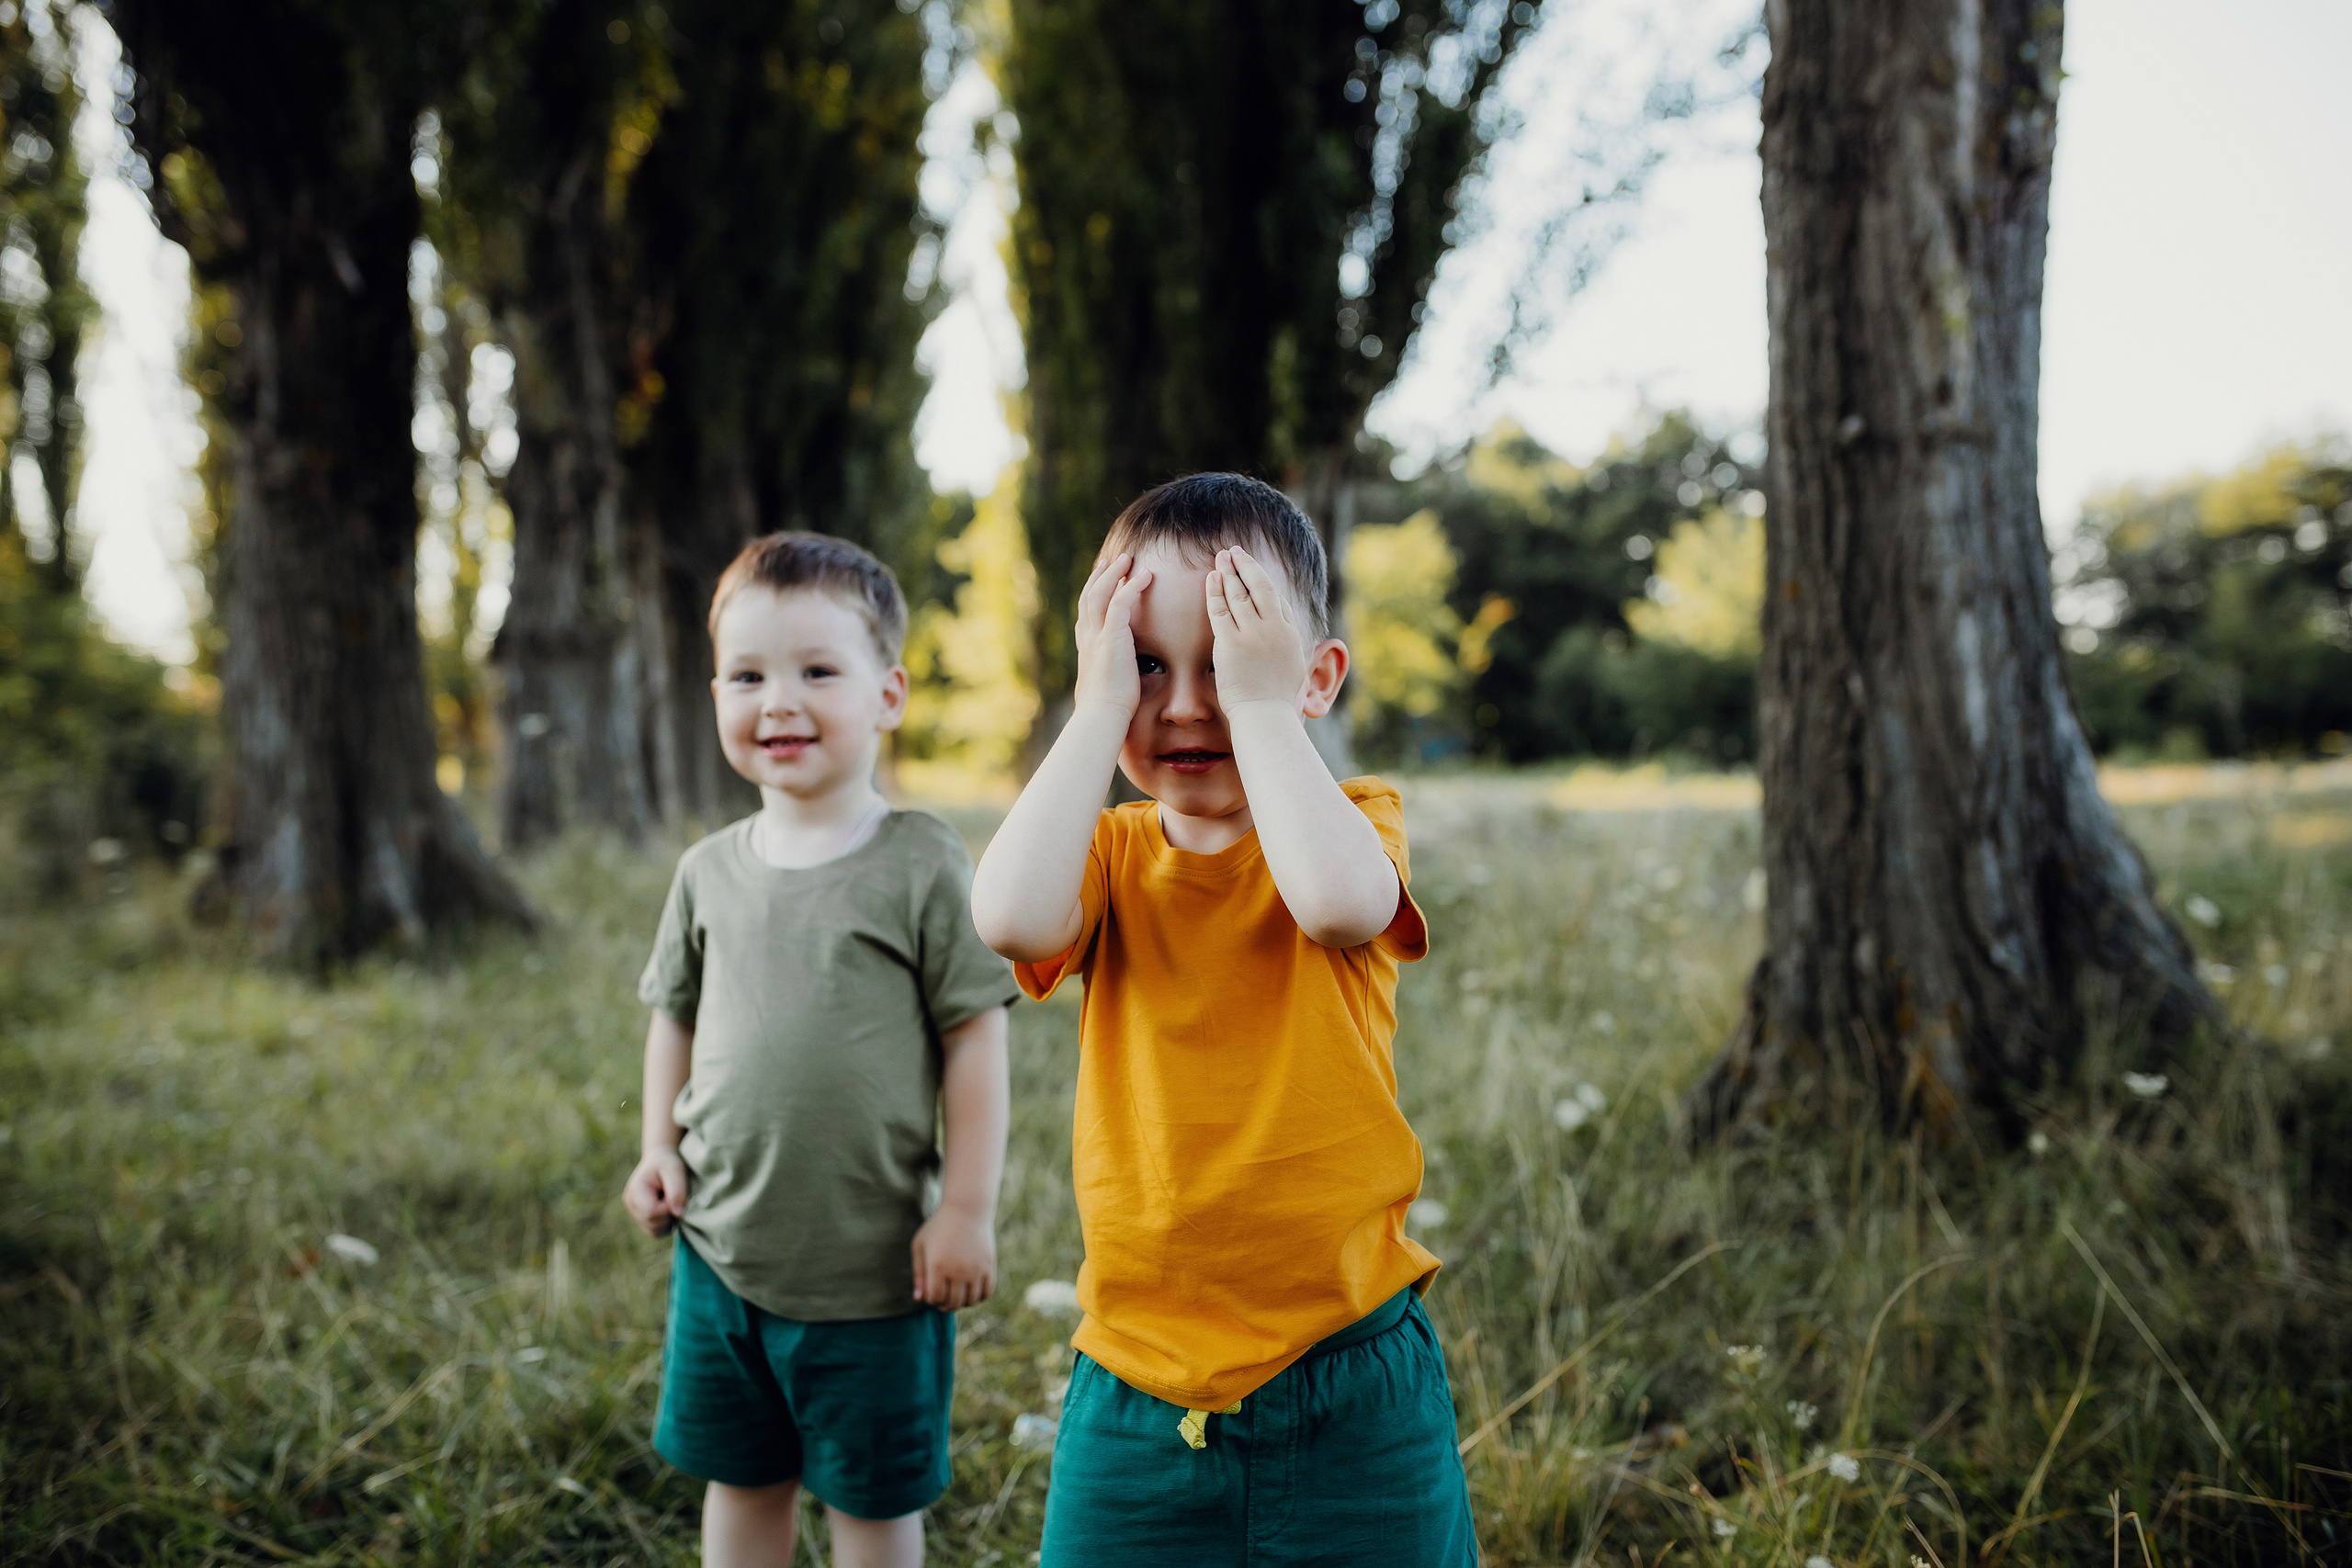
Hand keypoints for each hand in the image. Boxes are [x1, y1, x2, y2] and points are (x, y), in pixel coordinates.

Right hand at [623, 1147, 689, 1237]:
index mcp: (635, 1192)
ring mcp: (635, 1213)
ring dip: (668, 1219)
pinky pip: (656, 1231)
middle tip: (672, 1196)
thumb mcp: (675, 1170)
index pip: (651, 1212)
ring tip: (669, 1200)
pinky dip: (665, 1223)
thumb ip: (677, 1191)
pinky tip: (667, 1207)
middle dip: (668, 1214)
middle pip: (653, 1224)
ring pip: (655, 1231)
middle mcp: (631, 1205)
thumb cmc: (667, 1163)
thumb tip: (678, 1213)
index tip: (674, 1194)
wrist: (660, 1160)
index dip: (668, 1208)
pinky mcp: (642, 1219)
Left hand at [910, 1202, 995, 1310]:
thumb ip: (918, 1274)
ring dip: (961, 1302)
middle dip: (944, 1304)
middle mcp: (958, 1271)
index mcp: (937, 1266)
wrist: (966, 1209)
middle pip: (952, 1303)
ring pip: (970, 1301)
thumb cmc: (938, 1227)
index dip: (931, 1299)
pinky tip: (970, 1289)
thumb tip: (919, 1299)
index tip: (931, 1290)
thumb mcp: (920, 1246)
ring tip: (956, 1293)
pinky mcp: (988, 1267)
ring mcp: (975, 1270)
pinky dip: (978, 1297)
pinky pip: (985, 1294)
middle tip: (942, 1296)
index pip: (935, 1298)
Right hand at [1071, 552, 1154, 716]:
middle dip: (1099, 576)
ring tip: (1127, 559)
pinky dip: (1132, 586)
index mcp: (1087, 648)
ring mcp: (1097, 636)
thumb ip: (1112, 675)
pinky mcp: (1112, 637)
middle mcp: (1088, 638)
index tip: (1102, 583)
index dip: (1093, 596)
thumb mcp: (1107, 686)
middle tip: (1111, 561)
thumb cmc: (1108, 709)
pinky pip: (1120, 602)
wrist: (1102, 715)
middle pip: (1088, 597)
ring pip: (1101, 593)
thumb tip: (1118, 680)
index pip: (1086, 615)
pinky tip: (1145, 575)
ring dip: (1114, 573)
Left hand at [1205, 546, 1308, 709]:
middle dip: (1247, 566)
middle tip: (1236, 551)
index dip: (1265, 583)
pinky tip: (1212, 576)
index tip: (1253, 571)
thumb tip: (1293, 651)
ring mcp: (1253, 634)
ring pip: (1239, 593)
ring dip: (1229, 571)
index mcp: (1291, 635)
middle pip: (1261, 587)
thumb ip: (1291, 654)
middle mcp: (1275, 629)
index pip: (1279, 601)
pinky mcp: (1231, 642)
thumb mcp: (1295, 673)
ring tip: (1222, 555)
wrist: (1266, 716)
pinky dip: (1216, 590)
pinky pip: (1220, 609)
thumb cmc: (1276, 702)